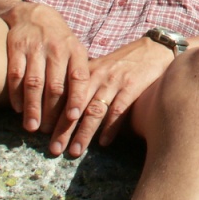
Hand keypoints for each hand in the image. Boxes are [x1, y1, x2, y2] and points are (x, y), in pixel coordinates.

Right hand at [1, 1, 89, 134]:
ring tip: (33, 128)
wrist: (33, 13)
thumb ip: (80, 72)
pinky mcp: (16, 47)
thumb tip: (90, 103)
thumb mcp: (75, 49)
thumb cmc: (59, 39)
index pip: (79, 77)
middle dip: (52, 111)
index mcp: (75, 50)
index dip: (76, 98)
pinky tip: (18, 109)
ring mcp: (35, 48)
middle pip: (55, 86)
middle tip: (50, 132)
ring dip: (33, 108)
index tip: (74, 118)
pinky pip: (16, 75)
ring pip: (34, 83)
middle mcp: (57, 49)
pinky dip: (16, 94)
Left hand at [49, 36, 175, 156]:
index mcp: (88, 71)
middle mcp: (98, 77)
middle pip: (76, 106)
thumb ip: (86, 81)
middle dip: (64, 129)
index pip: (66, 95)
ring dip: (84, 132)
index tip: (43, 134)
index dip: (54, 115)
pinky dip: (110, 127)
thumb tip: (65, 102)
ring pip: (95, 110)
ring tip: (75, 151)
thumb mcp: (102, 66)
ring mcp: (115, 82)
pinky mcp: (132, 87)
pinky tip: (103, 142)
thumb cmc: (126, 61)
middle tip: (54, 149)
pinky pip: (118, 110)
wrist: (155, 49)